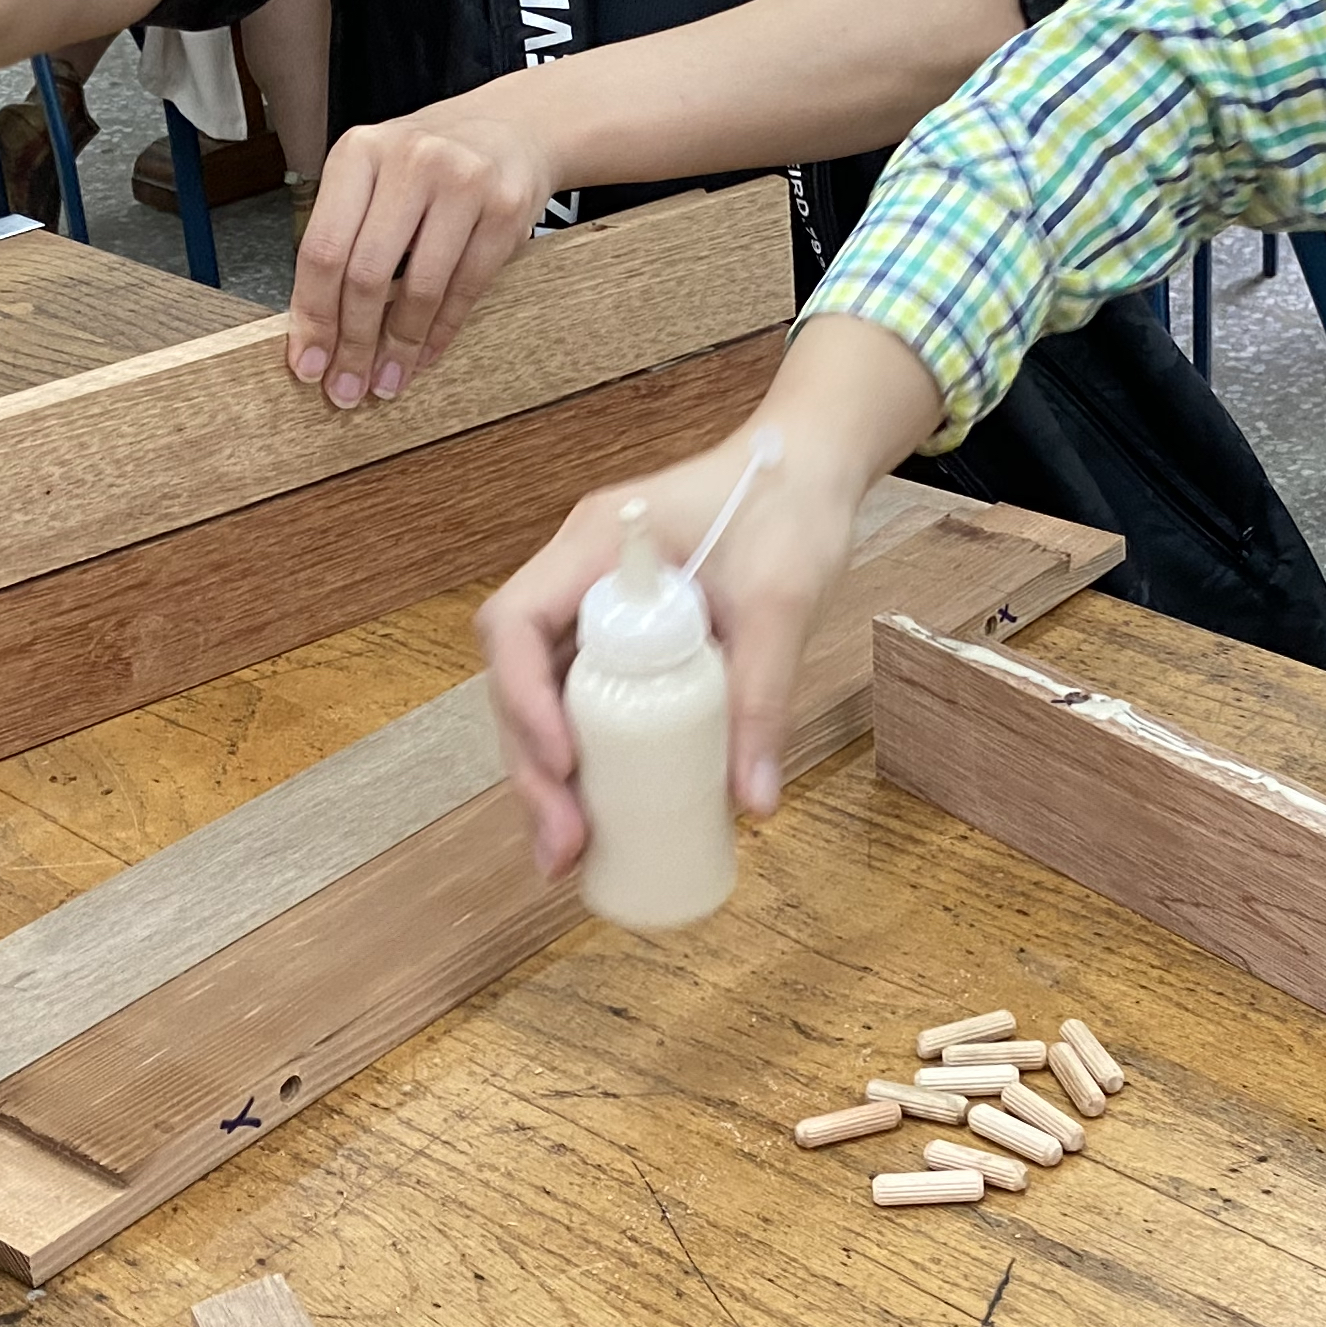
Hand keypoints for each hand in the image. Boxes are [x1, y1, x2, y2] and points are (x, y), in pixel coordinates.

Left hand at [286, 106, 557, 406]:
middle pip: (365, 273)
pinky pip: (465, 288)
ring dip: (400, 347)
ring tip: (387, 381)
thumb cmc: (431, 163)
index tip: (307, 363)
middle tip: (346, 386)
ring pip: (419, 288)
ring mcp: (462, 182)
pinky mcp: (505, 209)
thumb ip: (345, 235)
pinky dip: (441, 332)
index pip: (322, 248)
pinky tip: (425, 355)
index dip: (312, 316)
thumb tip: (316, 329)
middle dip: (353, 343)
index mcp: (359, 152)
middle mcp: (408, 160)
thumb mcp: (376, 176)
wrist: (514, 126)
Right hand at [478, 415, 880, 874]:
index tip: (565, 762)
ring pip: (543, 700)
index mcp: (597, 545)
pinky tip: (596, 823)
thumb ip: (763, 697)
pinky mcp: (622, 638)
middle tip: (562, 845)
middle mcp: (576, 575)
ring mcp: (592, 608)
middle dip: (531, 767)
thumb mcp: (783, 602)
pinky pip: (584, 700)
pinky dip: (585, 761)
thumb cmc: (790, 509)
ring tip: (567, 856)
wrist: (808, 469)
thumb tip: (754, 805)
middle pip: (519, 679)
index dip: (524, 699)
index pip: (517, 622)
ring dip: (547, 778)